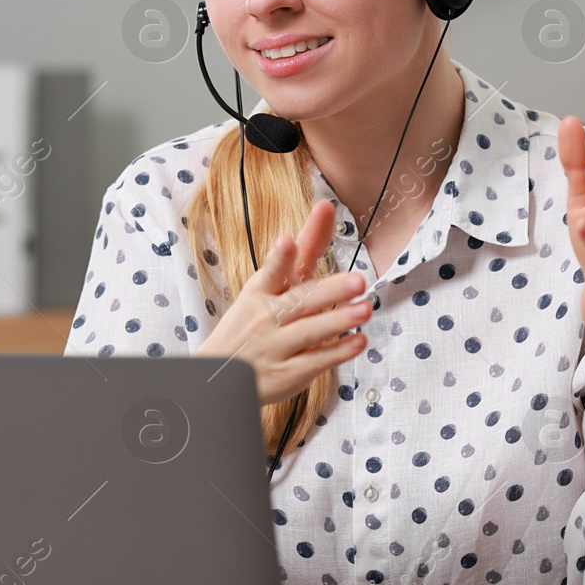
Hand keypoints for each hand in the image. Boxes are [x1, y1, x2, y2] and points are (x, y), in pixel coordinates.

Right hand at [194, 199, 371, 407]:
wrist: (219, 377)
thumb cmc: (254, 321)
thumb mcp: (270, 283)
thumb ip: (305, 249)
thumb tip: (326, 207)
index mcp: (260, 291)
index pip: (270, 271)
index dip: (279, 258)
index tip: (287, 242)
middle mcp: (265, 317)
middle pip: (299, 301)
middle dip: (329, 291)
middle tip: (358, 281)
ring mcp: (275, 346)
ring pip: (309, 332)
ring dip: (338, 321)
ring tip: (365, 310)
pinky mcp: (287, 373)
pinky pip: (315, 362)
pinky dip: (338, 352)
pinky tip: (359, 341)